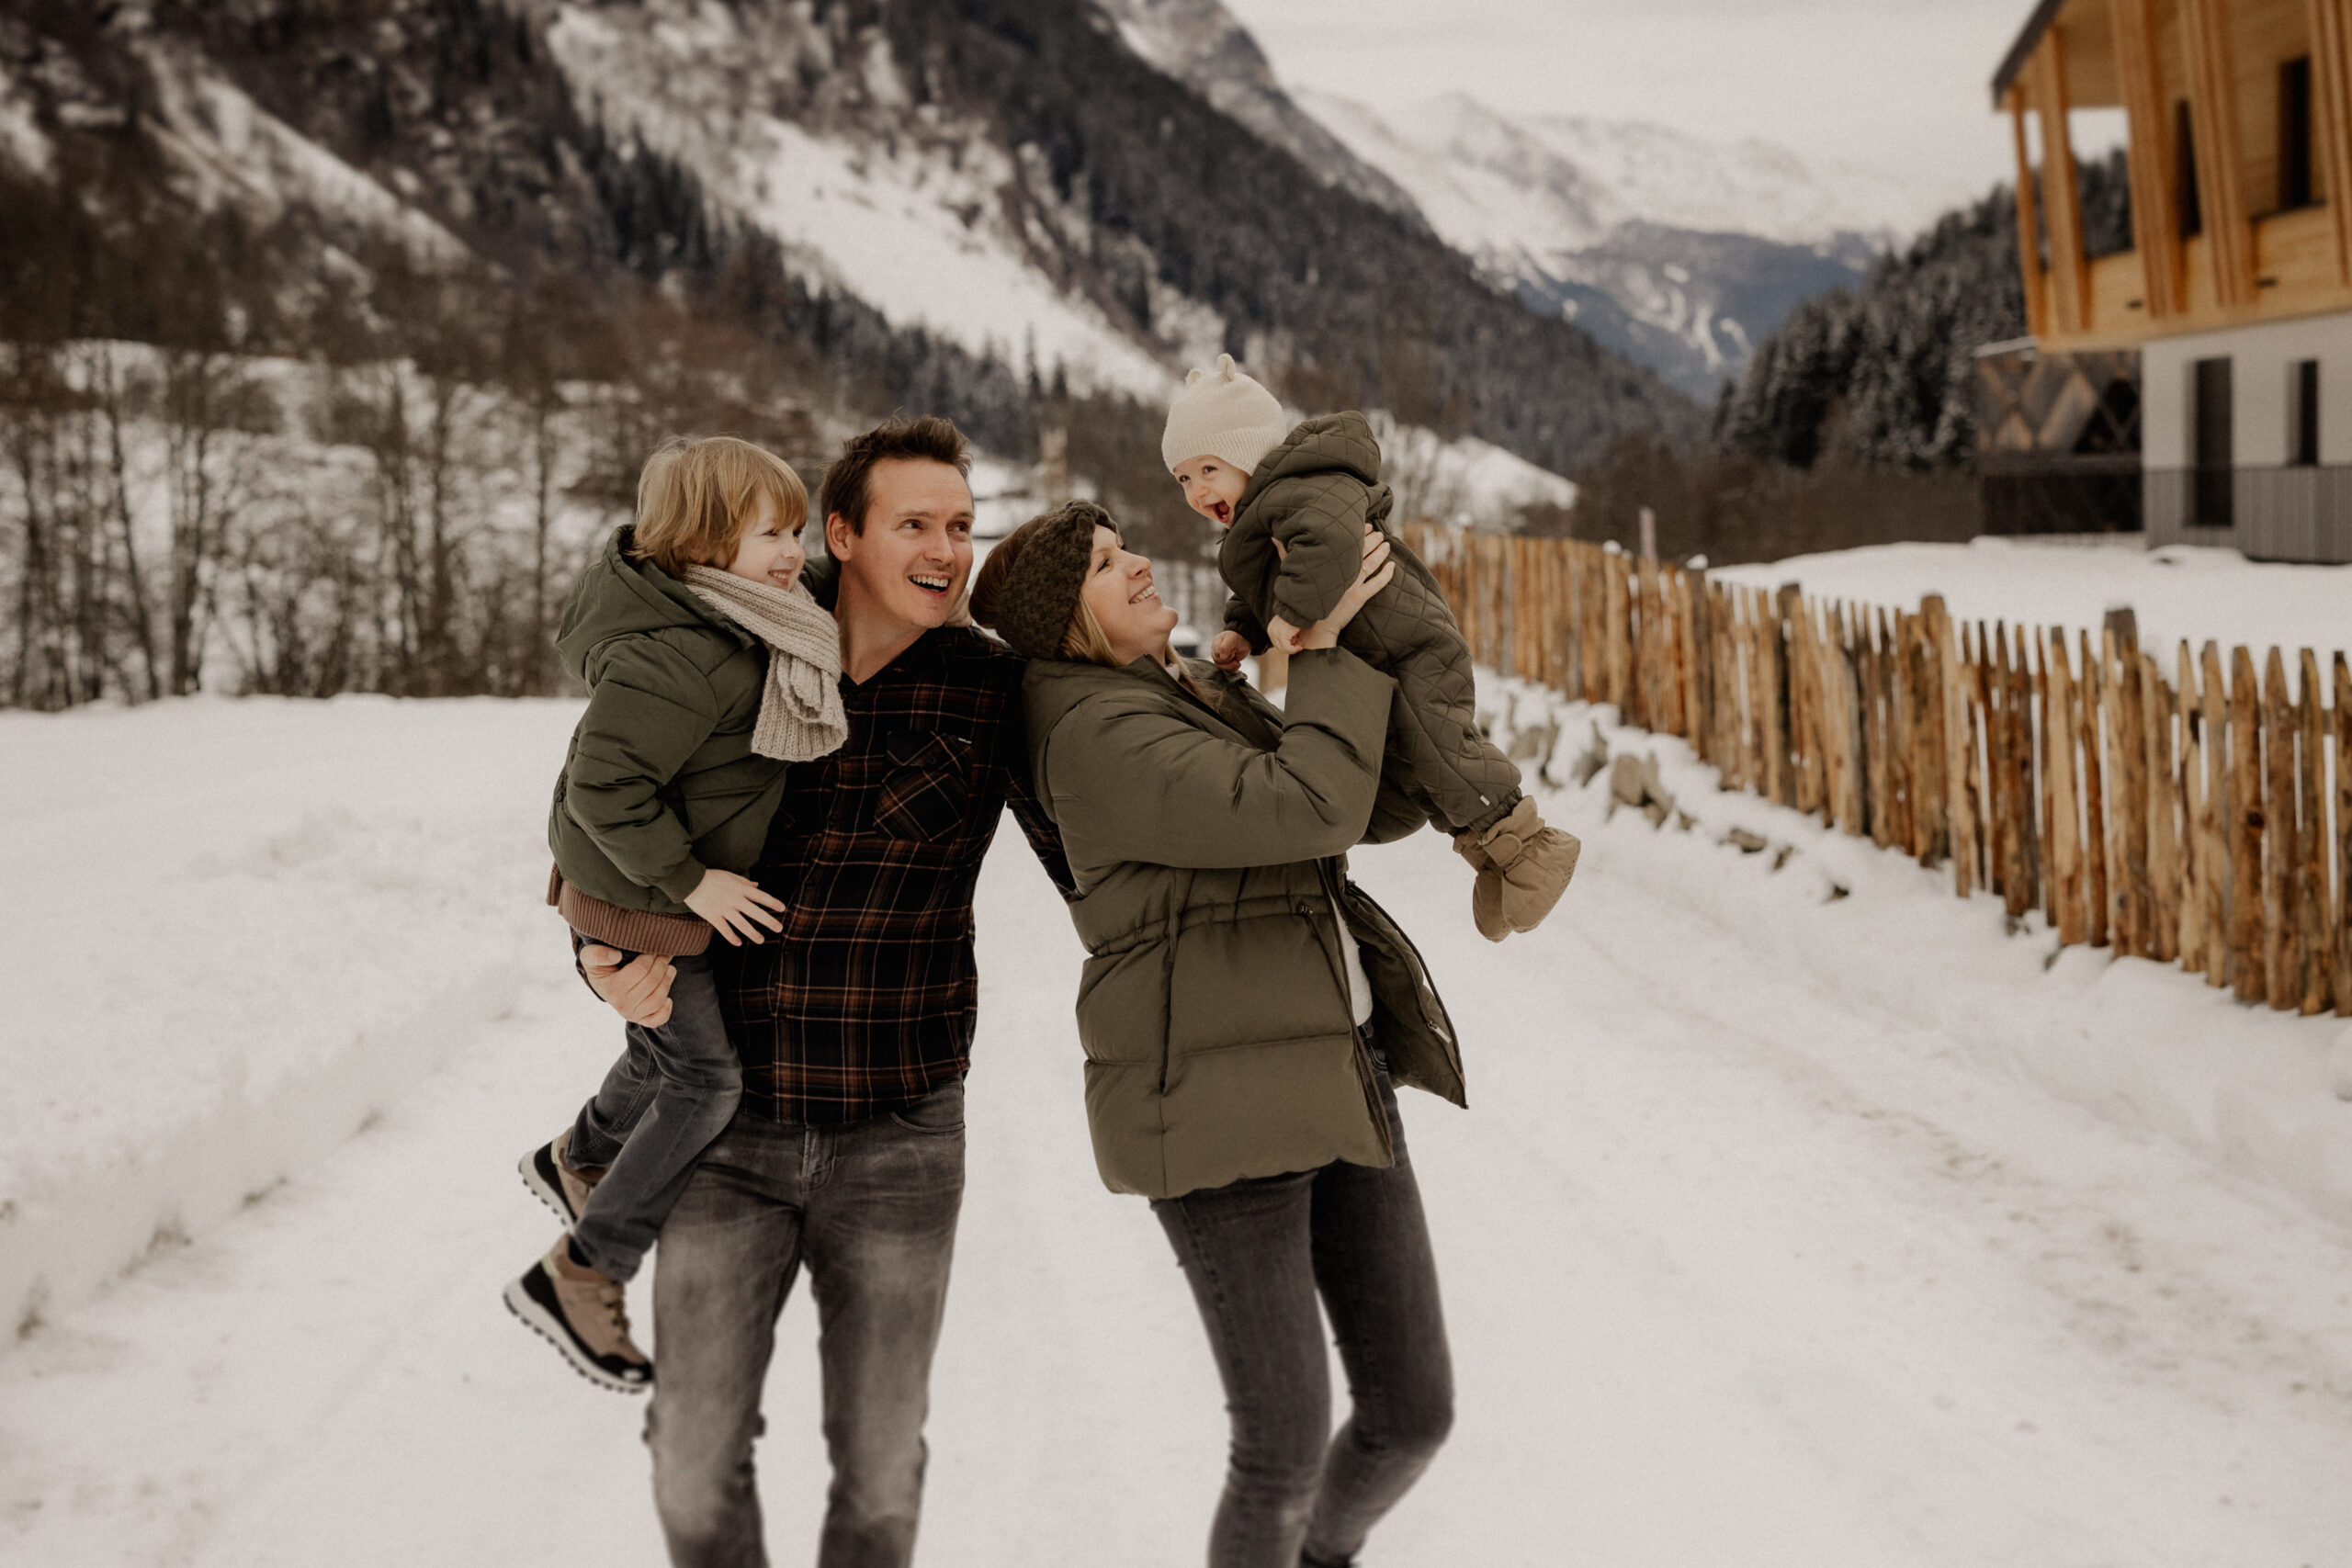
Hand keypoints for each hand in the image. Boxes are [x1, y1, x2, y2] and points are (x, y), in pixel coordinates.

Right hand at [582, 944, 676, 1026]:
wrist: (602, 982)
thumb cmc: (600, 965)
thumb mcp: (590, 956)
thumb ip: (597, 953)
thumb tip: (616, 956)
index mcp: (612, 988)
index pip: (640, 970)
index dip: (650, 957)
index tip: (653, 949)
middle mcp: (622, 1005)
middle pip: (652, 983)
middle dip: (661, 965)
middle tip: (664, 955)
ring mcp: (632, 1014)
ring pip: (657, 999)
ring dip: (667, 981)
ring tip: (669, 968)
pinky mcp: (641, 1019)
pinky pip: (658, 1019)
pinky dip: (666, 1010)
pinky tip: (668, 997)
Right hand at [683, 867, 786, 945]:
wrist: (690, 881)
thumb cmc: (711, 877)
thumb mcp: (730, 876)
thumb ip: (744, 882)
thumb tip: (757, 885)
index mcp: (740, 889)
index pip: (761, 896)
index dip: (772, 902)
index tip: (783, 908)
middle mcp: (735, 900)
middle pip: (755, 912)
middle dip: (768, 921)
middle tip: (779, 928)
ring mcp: (724, 909)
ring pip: (741, 924)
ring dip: (752, 933)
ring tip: (762, 940)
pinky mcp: (713, 916)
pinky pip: (724, 929)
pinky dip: (732, 937)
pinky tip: (739, 943)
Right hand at [1209, 630, 1250, 671]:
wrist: (1244, 641)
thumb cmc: (1237, 638)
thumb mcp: (1232, 638)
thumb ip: (1226, 646)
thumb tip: (1222, 657)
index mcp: (1216, 644)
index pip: (1216, 653)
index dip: (1225, 654)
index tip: (1232, 650)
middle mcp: (1216, 652)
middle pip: (1217, 661)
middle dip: (1228, 660)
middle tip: (1234, 654)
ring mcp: (1220, 658)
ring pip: (1221, 667)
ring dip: (1231, 666)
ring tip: (1236, 661)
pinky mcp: (1225, 664)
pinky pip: (1226, 671)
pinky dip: (1233, 669)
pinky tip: (1237, 663)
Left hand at [1263, 616, 1304, 654]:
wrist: (1296, 609)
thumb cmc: (1294, 615)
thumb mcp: (1287, 625)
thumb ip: (1286, 634)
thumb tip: (1291, 644)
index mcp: (1271, 629)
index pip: (1277, 643)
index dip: (1287, 646)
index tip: (1295, 644)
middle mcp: (1271, 632)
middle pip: (1279, 647)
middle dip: (1290, 648)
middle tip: (1299, 645)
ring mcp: (1275, 634)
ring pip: (1283, 649)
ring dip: (1293, 648)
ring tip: (1300, 643)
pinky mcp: (1281, 636)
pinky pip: (1287, 648)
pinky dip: (1294, 649)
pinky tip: (1299, 645)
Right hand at [1298, 526, 1393, 650]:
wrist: (1311, 627)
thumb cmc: (1300, 599)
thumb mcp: (1292, 573)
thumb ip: (1286, 554)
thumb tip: (1274, 537)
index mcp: (1328, 564)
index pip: (1346, 543)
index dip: (1357, 533)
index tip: (1365, 525)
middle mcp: (1342, 572)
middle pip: (1361, 550)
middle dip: (1372, 540)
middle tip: (1379, 532)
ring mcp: (1352, 585)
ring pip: (1371, 564)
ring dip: (1381, 552)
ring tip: (1387, 544)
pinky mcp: (1359, 598)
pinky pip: (1377, 584)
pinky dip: (1386, 575)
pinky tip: (1392, 566)